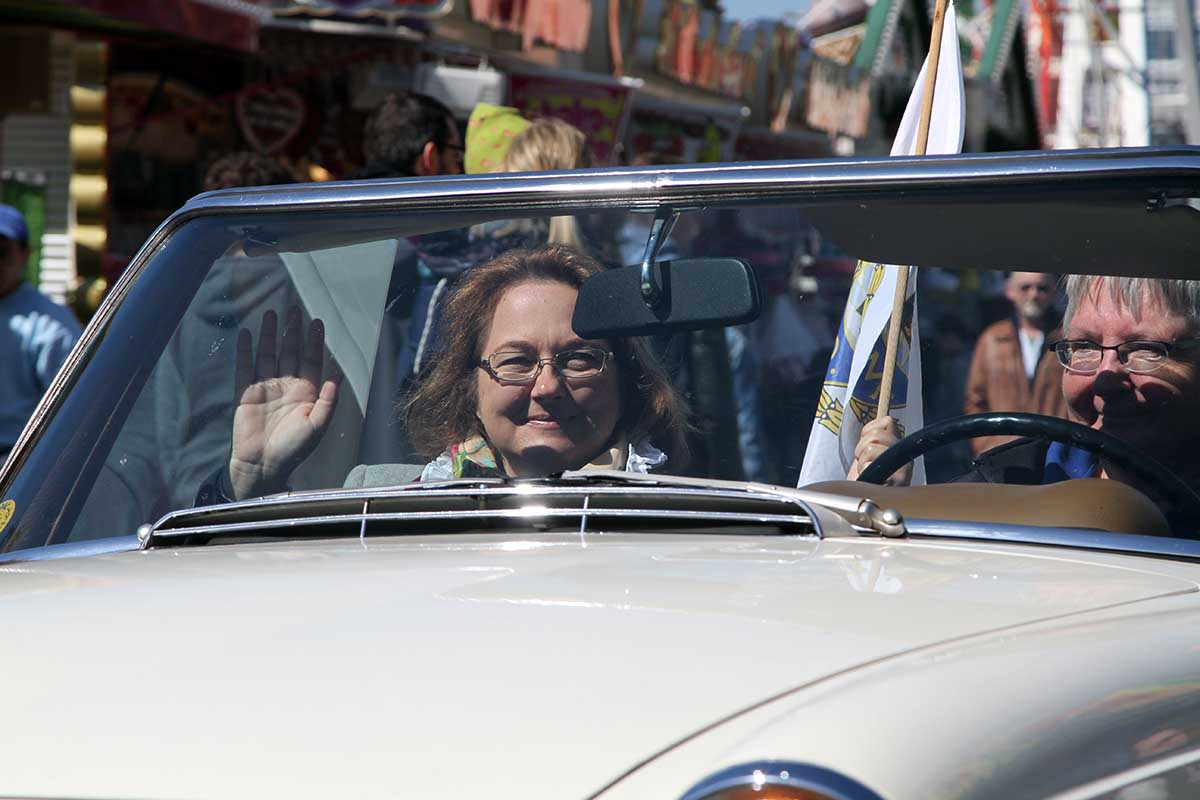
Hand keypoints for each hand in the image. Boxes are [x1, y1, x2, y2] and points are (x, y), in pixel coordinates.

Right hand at [228, 308, 339, 499]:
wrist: (263, 465)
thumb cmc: (294, 449)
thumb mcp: (317, 426)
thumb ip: (328, 402)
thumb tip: (338, 376)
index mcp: (307, 392)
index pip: (312, 360)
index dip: (314, 341)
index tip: (317, 321)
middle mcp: (287, 385)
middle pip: (291, 351)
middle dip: (293, 331)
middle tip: (295, 308)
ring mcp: (265, 387)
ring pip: (269, 354)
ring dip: (270, 334)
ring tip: (272, 313)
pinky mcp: (245, 392)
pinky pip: (245, 366)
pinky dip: (246, 350)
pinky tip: (248, 333)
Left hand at [847, 415, 911, 485]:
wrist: (865, 507)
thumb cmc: (864, 482)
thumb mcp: (867, 455)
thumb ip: (872, 439)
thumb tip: (875, 422)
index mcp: (898, 447)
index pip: (887, 421)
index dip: (868, 431)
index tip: (864, 446)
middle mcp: (904, 455)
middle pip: (877, 434)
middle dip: (861, 448)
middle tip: (863, 463)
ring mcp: (903, 468)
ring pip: (871, 447)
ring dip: (861, 462)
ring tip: (866, 473)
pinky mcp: (898, 480)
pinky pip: (871, 465)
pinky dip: (864, 471)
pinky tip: (869, 479)